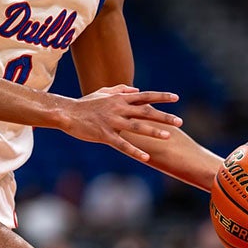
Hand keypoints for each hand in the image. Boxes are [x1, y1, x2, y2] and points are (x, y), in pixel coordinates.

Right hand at [60, 85, 180, 160]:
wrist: (67, 113)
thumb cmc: (86, 104)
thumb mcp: (103, 92)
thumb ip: (120, 89)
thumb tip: (136, 90)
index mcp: (120, 98)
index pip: (145, 96)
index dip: (161, 97)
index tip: (176, 98)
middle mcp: (119, 108)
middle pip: (145, 112)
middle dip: (164, 116)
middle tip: (180, 121)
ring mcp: (112, 122)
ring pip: (137, 127)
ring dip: (153, 131)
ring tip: (168, 136)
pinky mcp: (105, 135)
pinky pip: (122, 144)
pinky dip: (135, 151)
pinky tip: (146, 157)